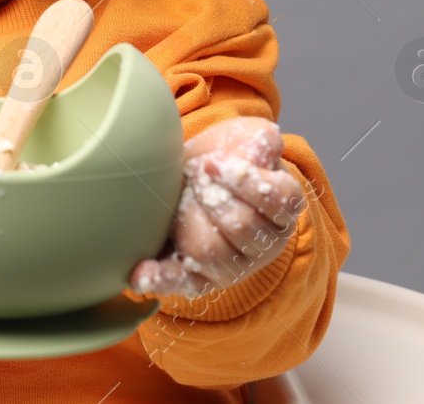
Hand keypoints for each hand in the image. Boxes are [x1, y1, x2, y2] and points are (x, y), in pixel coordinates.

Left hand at [129, 116, 304, 298]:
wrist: (191, 177)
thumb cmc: (223, 158)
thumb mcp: (245, 139)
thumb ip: (262, 140)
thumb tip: (264, 147)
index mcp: (283, 210)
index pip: (280, 200)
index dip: (245, 181)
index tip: (212, 162)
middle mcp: (264, 245)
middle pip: (242, 226)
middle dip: (211, 197)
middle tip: (194, 178)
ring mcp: (232, 267)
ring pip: (211, 252)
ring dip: (187, 223)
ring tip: (176, 202)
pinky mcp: (198, 280)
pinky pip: (183, 285)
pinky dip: (161, 280)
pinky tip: (140, 272)